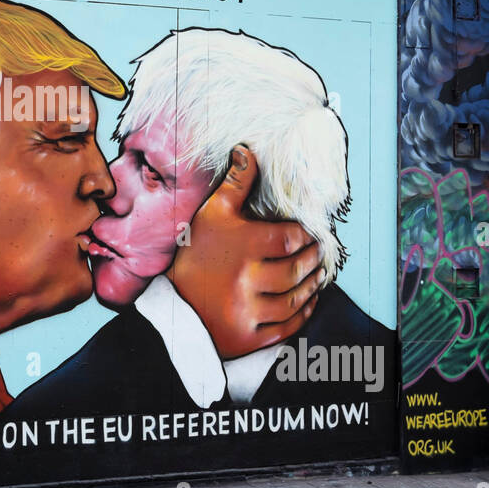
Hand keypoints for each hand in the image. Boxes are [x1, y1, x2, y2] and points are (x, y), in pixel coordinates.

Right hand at [167, 145, 324, 357]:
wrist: (172, 308)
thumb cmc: (194, 256)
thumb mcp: (210, 215)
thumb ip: (234, 184)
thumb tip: (247, 150)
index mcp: (241, 247)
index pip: (291, 239)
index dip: (305, 236)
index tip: (309, 235)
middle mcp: (246, 280)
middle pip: (296, 269)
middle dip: (312, 260)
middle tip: (316, 254)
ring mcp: (248, 311)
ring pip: (295, 299)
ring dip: (312, 287)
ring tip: (316, 276)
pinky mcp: (248, 337)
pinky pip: (287, 327)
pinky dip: (302, 314)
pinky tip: (307, 302)